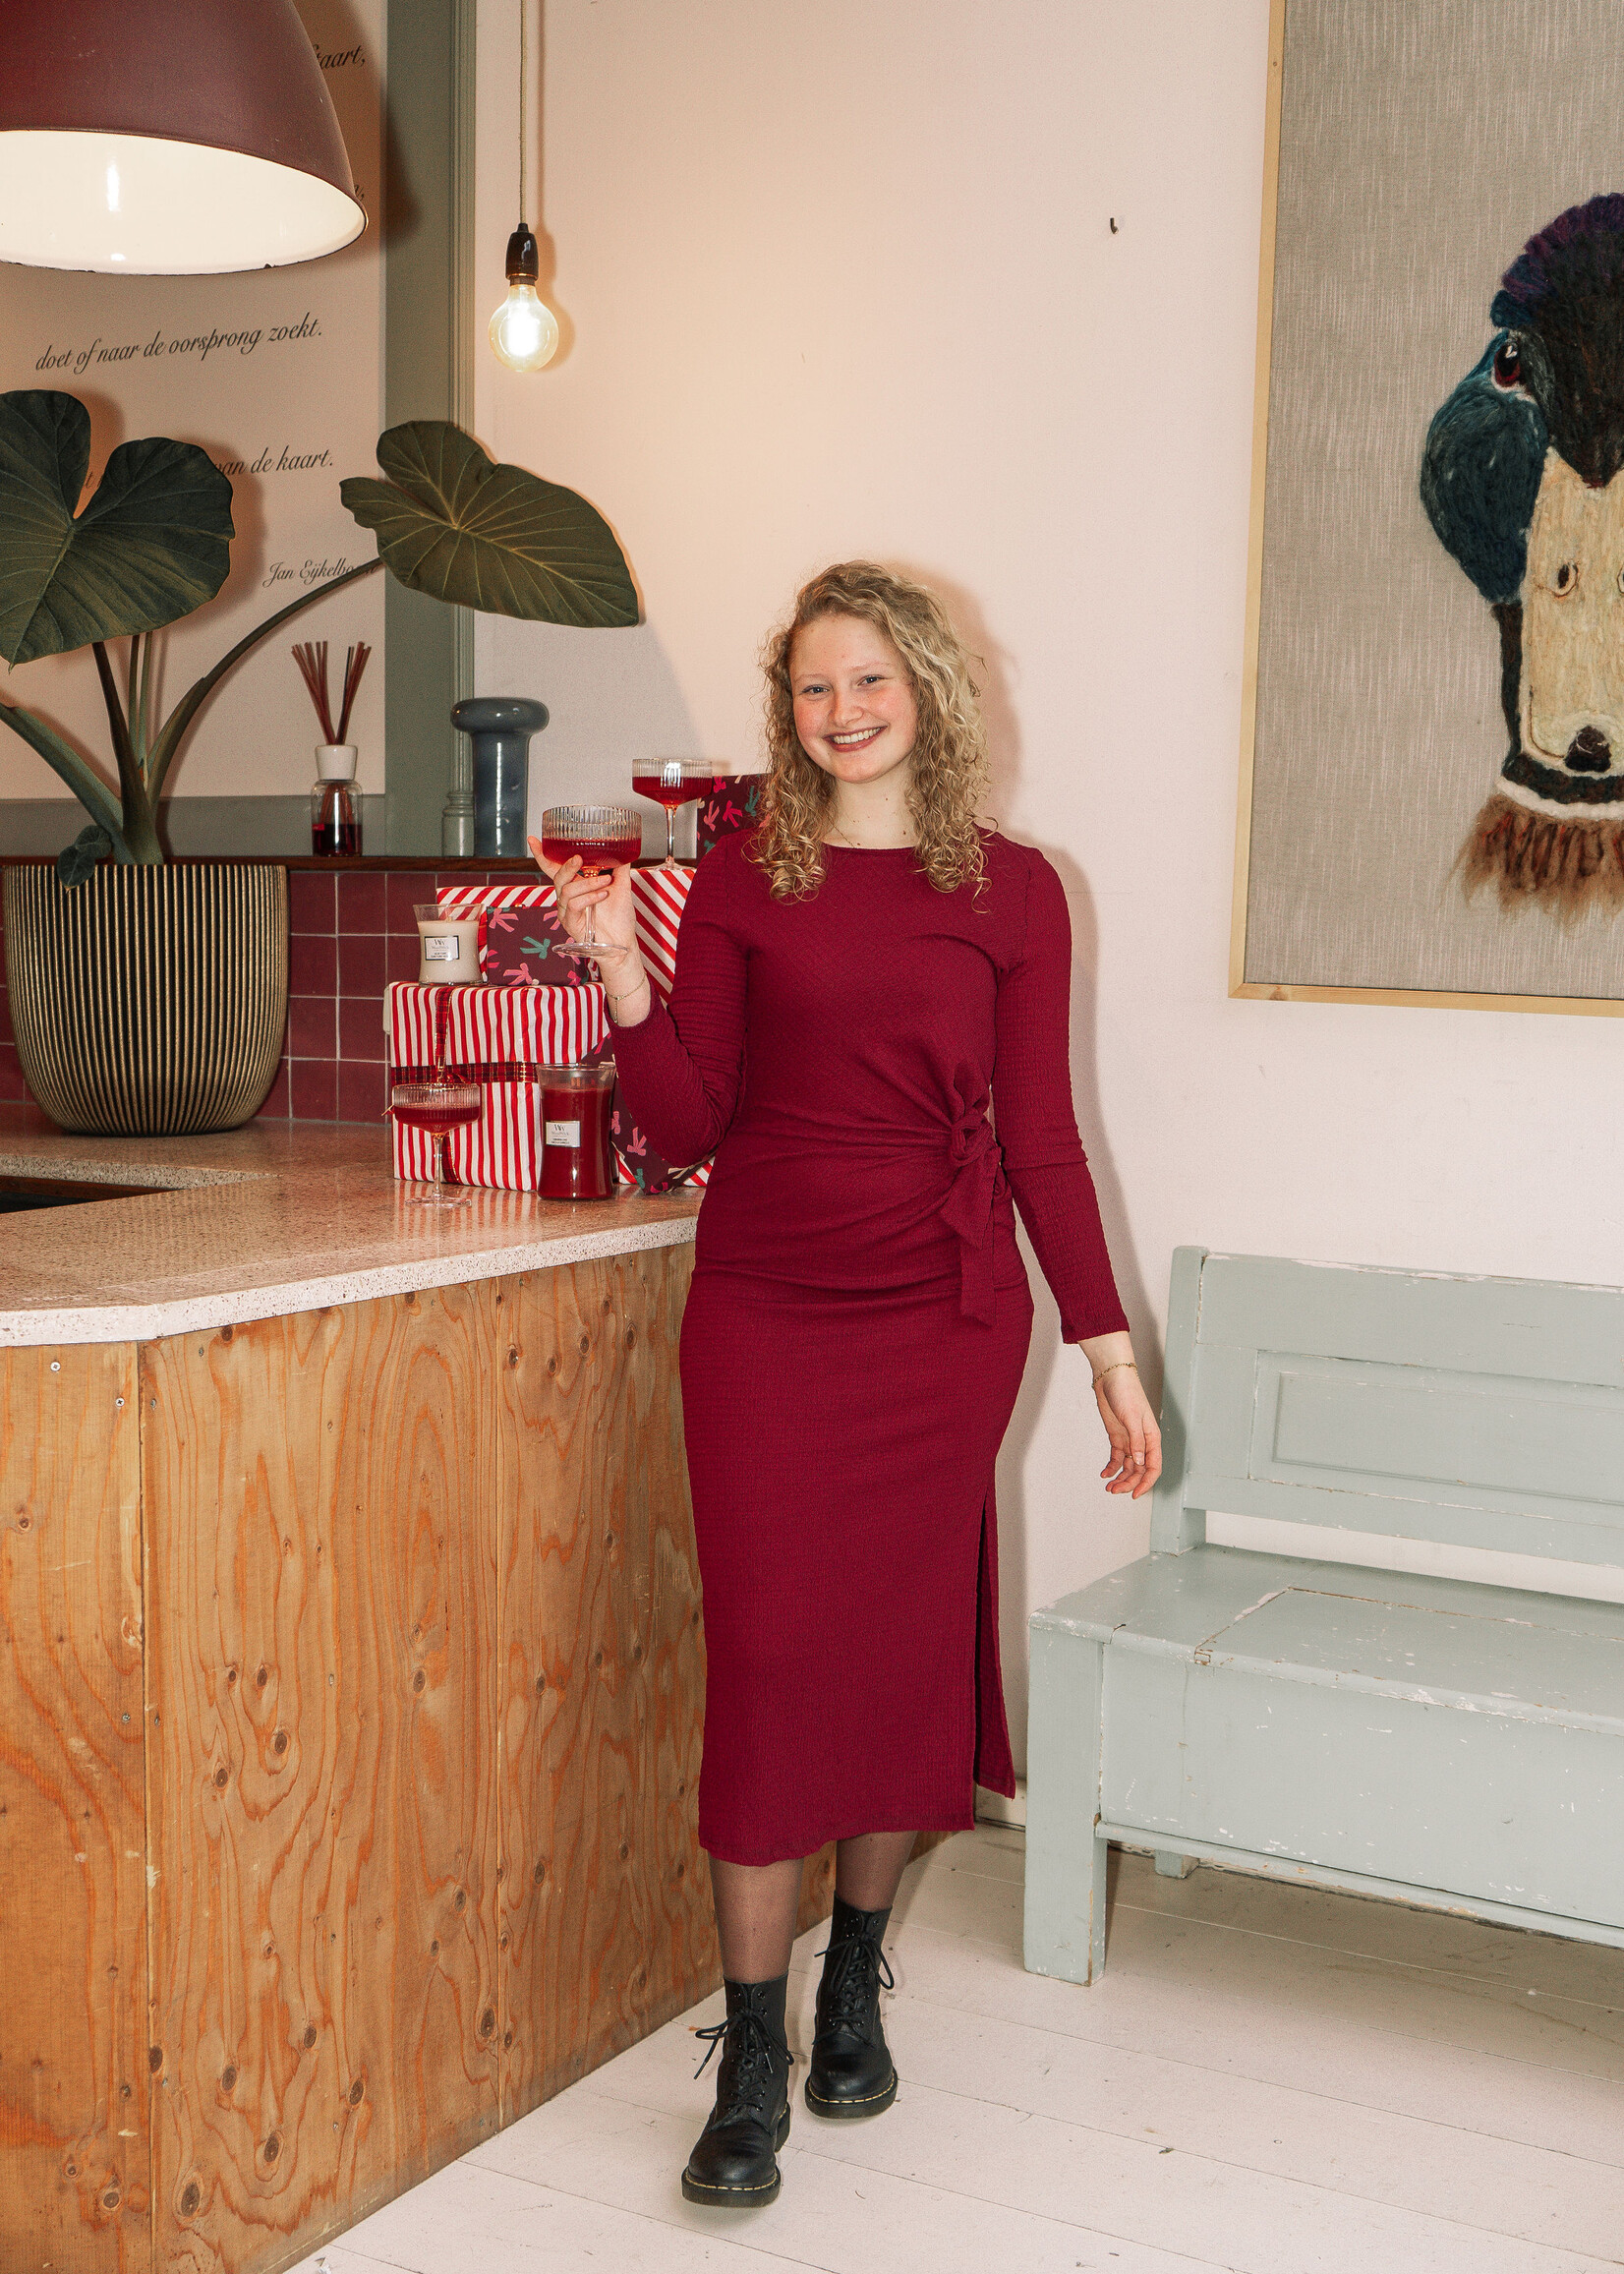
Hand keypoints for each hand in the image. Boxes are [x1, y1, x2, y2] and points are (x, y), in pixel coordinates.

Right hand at [527, 834, 641, 967]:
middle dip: (567, 865)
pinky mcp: (570, 923)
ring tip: (606, 881)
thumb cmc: (619, 919)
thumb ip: (619, 869)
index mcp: (575, 887)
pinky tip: (603, 895)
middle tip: (580, 858)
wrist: (623, 942)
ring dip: (588, 883)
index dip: (542, 855)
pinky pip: (574, 904)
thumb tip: (623, 851)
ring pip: (567, 889)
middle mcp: (567, 898)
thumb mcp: (620, 887)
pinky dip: (589, 897)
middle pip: (558, 876)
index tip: (534, 840)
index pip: (554, 868)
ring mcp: (567, 911)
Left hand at [1094, 1365, 1162, 1499]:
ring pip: (1128, 1466)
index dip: (1146, 1483)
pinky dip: (1111, 1467)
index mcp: (1152, 1438)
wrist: (1111, 1377)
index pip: (1153, 1467)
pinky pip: (1116, 1457)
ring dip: (1120, 1478)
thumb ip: (1136, 1441)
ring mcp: (1129, 1440)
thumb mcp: (1132, 1417)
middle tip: (1113, 1490)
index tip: (1134, 1495)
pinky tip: (1104, 1474)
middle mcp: (1142, 1441)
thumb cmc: (1126, 1393)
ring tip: (1108, 1487)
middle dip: (1128, 1483)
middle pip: (1139, 1470)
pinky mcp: (1117, 1436)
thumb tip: (1139, 1463)